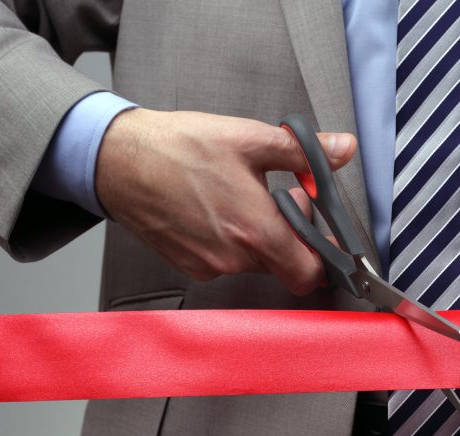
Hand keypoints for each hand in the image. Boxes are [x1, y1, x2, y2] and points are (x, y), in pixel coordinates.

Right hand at [95, 108, 356, 292]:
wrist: (117, 160)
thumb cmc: (178, 147)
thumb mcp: (250, 138)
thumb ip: (303, 152)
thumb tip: (343, 149)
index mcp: (255, 231)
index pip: (309, 273)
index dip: (322, 255)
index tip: (321, 232)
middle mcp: (233, 258)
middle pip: (284, 264)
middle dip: (291, 235)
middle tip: (281, 198)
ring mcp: (208, 265)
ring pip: (255, 261)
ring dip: (260, 236)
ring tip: (242, 196)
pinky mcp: (189, 265)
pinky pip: (226, 261)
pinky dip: (231, 240)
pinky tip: (217, 208)